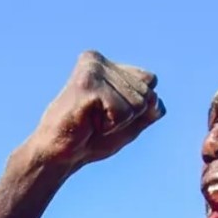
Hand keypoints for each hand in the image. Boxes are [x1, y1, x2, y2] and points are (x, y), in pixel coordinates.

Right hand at [29, 50, 163, 169]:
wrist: (60, 155)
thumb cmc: (91, 139)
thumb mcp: (129, 124)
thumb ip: (148, 110)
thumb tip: (156, 100)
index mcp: (107, 64)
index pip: (150, 81)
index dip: (137, 108)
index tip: (108, 113)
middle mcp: (98, 61)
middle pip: (146, 93)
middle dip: (129, 116)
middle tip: (98, 120)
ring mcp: (92, 71)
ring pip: (138, 103)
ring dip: (119, 122)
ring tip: (92, 121)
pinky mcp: (88, 85)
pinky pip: (124, 112)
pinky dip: (111, 126)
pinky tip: (89, 123)